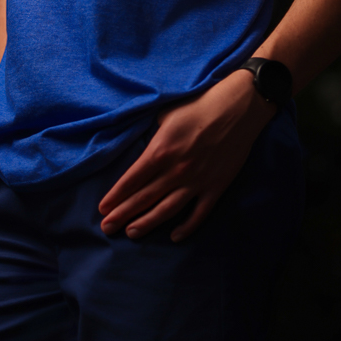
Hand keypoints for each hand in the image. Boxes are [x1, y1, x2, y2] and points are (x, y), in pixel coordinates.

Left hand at [98, 69, 275, 242]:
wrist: (238, 107)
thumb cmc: (199, 104)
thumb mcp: (166, 114)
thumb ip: (153, 136)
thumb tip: (143, 149)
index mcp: (160, 151)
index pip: (131, 180)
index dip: (115, 197)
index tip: (102, 209)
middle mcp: (175, 170)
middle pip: (144, 198)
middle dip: (122, 214)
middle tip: (106, 228)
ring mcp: (197, 181)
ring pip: (166, 210)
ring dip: (147, 223)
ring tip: (131, 232)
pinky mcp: (216, 187)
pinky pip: (199, 214)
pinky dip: (187, 228)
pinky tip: (174, 236)